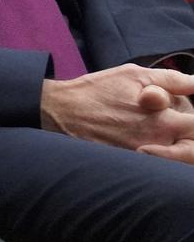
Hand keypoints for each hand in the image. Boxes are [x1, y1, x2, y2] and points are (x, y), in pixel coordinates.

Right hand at [40, 64, 193, 160]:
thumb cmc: (97, 91)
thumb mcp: (133, 74)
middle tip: (180, 127)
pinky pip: (158, 167)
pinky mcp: (131, 166)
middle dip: (191, 140)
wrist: (61, 112)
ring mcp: (145, 158)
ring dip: (178, 150)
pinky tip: (150, 145)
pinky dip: (161, 157)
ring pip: (178, 161)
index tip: (185, 114)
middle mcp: (159, 144)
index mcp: (165, 120)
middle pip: (193, 152)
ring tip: (167, 137)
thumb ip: (171, 80)